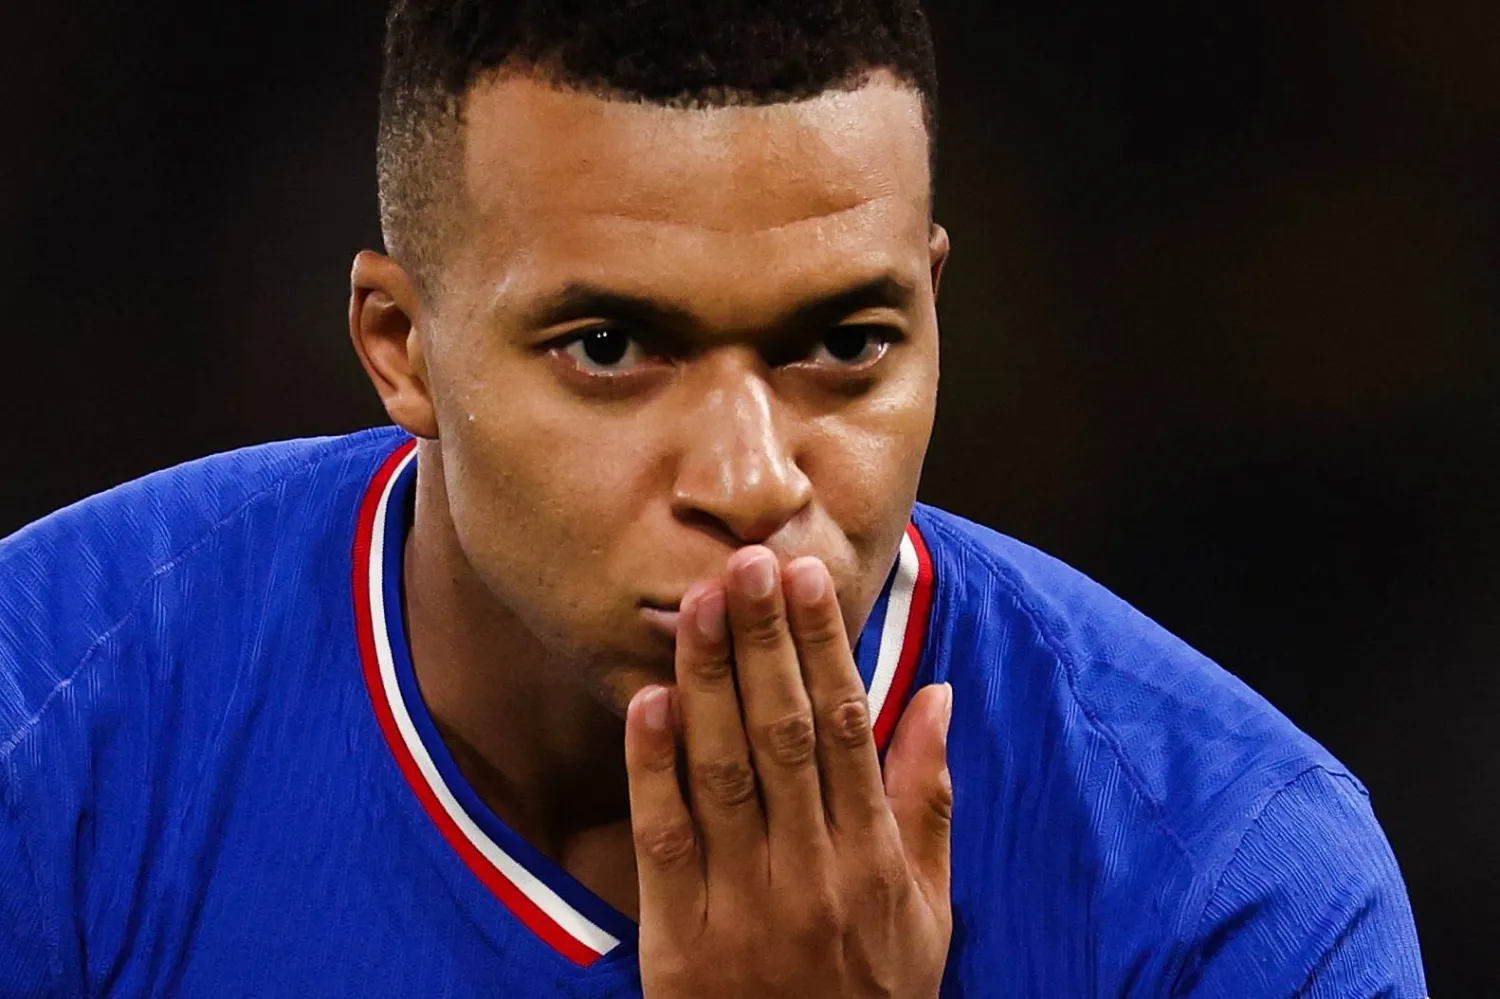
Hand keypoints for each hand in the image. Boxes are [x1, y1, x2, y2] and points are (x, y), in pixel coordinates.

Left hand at [624, 546, 954, 997]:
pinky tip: (647, 702)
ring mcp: (746, 905)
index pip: (848, 729)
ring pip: (725, 773)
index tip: (806, 578)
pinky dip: (654, 770)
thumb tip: (938, 694)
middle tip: (748, 561)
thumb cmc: (872, 993)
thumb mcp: (928, 908)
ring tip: (700, 603)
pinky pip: (665, 843)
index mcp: (874, 857)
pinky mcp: (682, 940)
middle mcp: (814, 872)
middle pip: (785, 736)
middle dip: (767, 643)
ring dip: (711, 682)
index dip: (825, 648)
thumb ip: (930, 799)